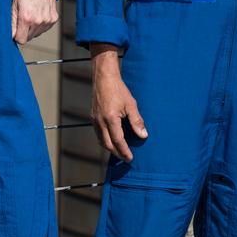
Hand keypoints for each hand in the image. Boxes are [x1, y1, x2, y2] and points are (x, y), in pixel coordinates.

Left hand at [12, 0, 58, 44]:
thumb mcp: (13, 4)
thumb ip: (11, 22)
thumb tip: (9, 36)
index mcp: (27, 18)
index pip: (20, 40)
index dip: (15, 35)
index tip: (14, 29)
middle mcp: (39, 21)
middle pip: (28, 38)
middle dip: (23, 31)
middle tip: (22, 18)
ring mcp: (48, 20)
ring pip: (36, 34)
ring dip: (32, 28)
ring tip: (30, 14)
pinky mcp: (54, 18)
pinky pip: (44, 29)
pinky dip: (40, 24)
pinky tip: (37, 13)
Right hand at [89, 45, 146, 160]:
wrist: (104, 78)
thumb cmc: (119, 89)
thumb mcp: (131, 104)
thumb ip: (137, 121)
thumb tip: (143, 135)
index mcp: (110, 119)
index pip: (118, 141)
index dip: (124, 151)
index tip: (130, 159)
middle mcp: (100, 122)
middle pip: (107, 144)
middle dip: (117, 153)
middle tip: (126, 158)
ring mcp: (94, 120)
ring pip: (101, 140)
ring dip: (110, 148)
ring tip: (120, 152)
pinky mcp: (92, 117)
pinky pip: (98, 134)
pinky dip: (105, 140)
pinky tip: (112, 140)